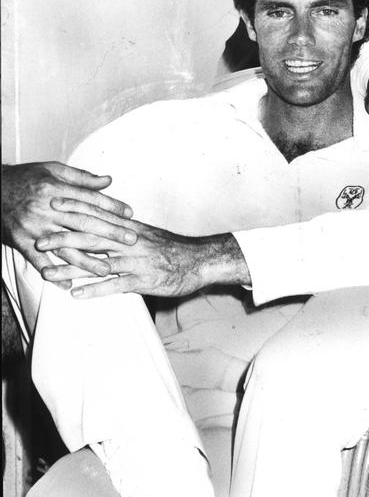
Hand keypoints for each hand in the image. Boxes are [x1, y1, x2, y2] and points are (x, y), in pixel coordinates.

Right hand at [1, 162, 135, 276]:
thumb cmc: (25, 178)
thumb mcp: (52, 170)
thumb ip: (81, 177)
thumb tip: (108, 181)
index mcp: (56, 189)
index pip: (90, 199)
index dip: (112, 207)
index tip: (130, 214)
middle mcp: (47, 209)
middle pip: (84, 222)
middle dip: (109, 232)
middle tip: (131, 240)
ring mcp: (34, 227)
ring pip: (65, 246)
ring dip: (87, 260)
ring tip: (107, 269)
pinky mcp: (21, 241)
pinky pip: (39, 260)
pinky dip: (53, 273)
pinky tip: (69, 284)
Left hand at [36, 211, 248, 298]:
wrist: (201, 260)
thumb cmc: (173, 249)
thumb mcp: (149, 234)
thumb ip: (127, 230)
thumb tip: (107, 224)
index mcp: (132, 228)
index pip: (100, 214)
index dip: (77, 208)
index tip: (55, 202)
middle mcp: (131, 241)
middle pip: (93, 237)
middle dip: (65, 237)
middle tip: (40, 238)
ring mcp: (137, 261)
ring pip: (99, 262)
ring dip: (71, 268)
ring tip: (47, 272)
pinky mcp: (144, 280)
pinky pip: (116, 285)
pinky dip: (95, 289)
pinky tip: (76, 294)